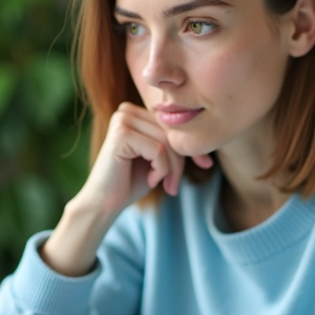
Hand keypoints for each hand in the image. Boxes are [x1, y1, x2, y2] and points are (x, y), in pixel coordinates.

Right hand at [76, 102, 213, 216]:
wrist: (105, 203)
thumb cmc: (132, 181)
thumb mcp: (160, 157)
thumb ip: (175, 142)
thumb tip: (209, 135)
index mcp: (136, 112)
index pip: (174, 124)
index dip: (190, 145)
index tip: (205, 165)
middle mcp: (127, 111)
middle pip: (172, 131)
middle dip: (180, 161)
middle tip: (173, 185)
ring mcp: (122, 120)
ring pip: (167, 141)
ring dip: (171, 169)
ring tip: (162, 184)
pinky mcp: (121, 134)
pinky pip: (158, 150)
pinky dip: (161, 170)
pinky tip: (150, 180)